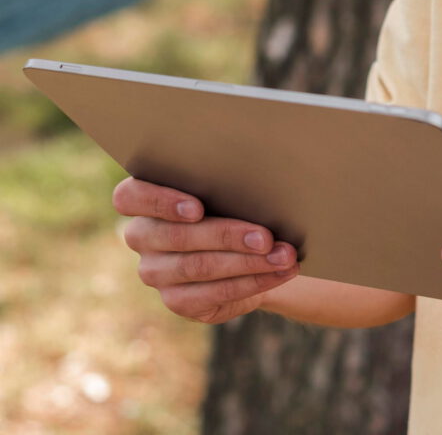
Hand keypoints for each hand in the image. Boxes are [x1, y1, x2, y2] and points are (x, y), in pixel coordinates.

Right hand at [113, 176, 300, 324]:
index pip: (129, 196)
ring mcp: (155, 271)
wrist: (246, 246)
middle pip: (178, 237)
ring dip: (247, 262)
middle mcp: (143, 236)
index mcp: (144, 199)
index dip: (161, 202)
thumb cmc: (234, 200)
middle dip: (228, 236)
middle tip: (267, 237)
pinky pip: (213, 293)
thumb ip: (226, 178)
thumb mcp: (226, 185)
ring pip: (199, 266)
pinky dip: (252, 281)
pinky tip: (277, 273)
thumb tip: (262, 170)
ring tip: (283, 256)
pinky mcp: (176, 300)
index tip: (198, 208)